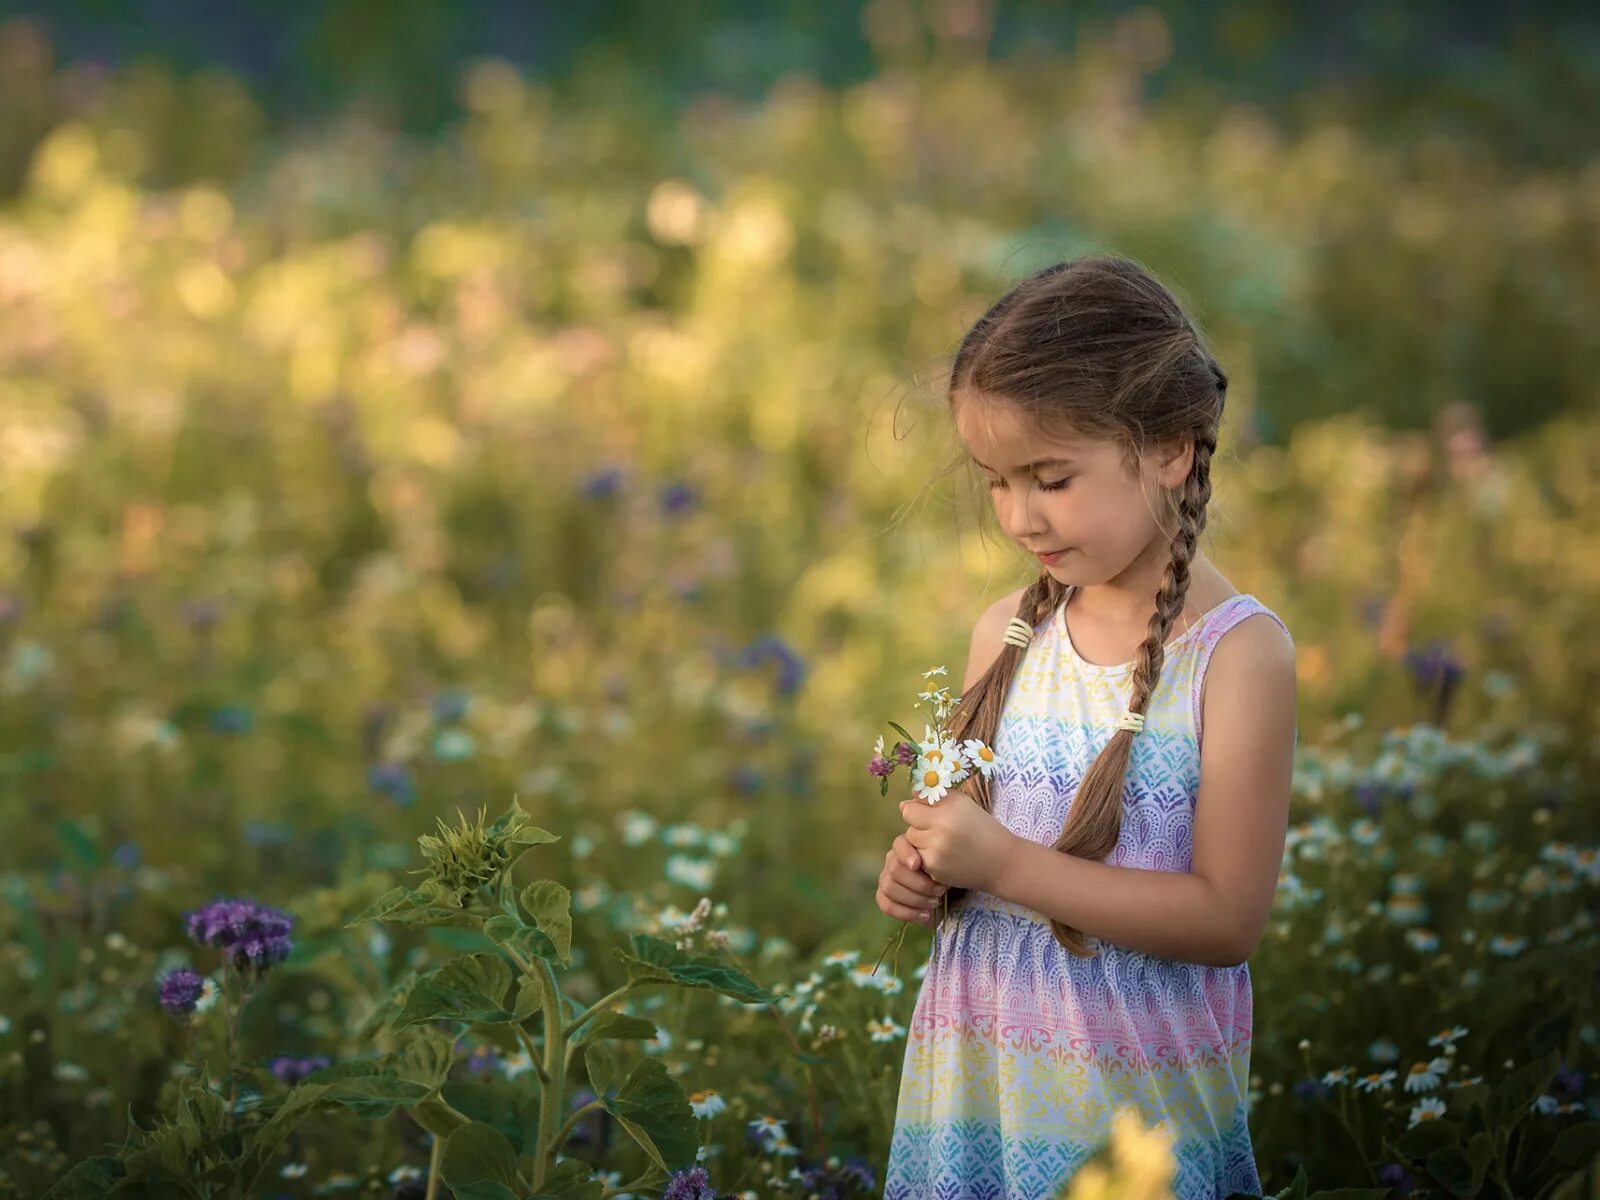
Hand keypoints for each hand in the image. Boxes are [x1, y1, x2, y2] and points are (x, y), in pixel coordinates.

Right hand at [875, 833, 946, 925]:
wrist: (949, 893)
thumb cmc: (949, 874)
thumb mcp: (948, 864)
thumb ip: (938, 858)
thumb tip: (932, 861)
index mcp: (908, 846)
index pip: (899, 845)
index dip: (906, 854)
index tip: (918, 865)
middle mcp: (893, 860)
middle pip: (894, 869)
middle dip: (918, 884)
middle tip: (940, 891)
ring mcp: (887, 878)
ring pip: (889, 888)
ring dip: (914, 899)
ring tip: (935, 903)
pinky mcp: (885, 897)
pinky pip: (886, 905)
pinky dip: (906, 912)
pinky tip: (925, 916)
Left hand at [899, 787, 1018, 892]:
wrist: (1000, 862)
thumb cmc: (983, 828)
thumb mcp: (963, 803)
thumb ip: (935, 798)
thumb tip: (906, 801)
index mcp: (947, 811)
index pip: (909, 810)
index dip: (917, 810)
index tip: (929, 813)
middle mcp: (938, 832)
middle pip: (909, 827)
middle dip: (919, 827)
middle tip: (939, 829)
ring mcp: (935, 854)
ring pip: (912, 844)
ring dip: (921, 842)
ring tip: (941, 842)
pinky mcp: (934, 871)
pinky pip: (919, 859)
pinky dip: (927, 857)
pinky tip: (945, 856)